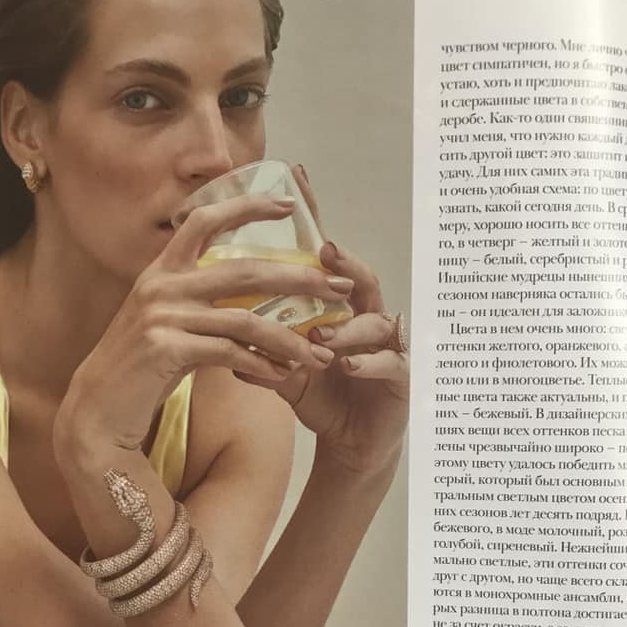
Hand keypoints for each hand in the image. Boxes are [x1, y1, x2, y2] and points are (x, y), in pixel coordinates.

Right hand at [53, 193, 354, 454]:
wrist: (96, 412)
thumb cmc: (140, 371)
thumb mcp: (169, 326)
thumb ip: (203, 307)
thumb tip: (256, 305)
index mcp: (162, 271)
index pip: (204, 221)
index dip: (246, 206)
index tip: (287, 203)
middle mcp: (162, 285)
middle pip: (245, 270)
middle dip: (299, 277)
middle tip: (338, 286)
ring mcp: (163, 316)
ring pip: (246, 318)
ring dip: (290, 338)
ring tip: (321, 354)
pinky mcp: (166, 349)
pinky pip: (229, 353)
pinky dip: (261, 365)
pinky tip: (283, 376)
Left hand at [234, 168, 408, 475]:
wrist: (353, 445)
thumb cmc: (324, 399)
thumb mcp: (287, 373)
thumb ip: (263, 352)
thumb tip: (224, 334)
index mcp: (337, 311)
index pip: (325, 262)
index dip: (314, 220)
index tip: (296, 180)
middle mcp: (366, 319)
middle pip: (360, 279)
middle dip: (344, 264)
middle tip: (324, 252)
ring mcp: (389, 345)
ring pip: (374, 321)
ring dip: (347, 326)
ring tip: (320, 334)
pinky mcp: (403, 377)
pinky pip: (390, 363)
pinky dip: (367, 362)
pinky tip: (344, 364)